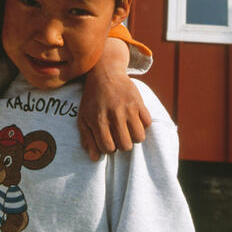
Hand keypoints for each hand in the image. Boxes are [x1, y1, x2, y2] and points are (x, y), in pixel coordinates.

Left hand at [78, 37, 151, 160]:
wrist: (105, 72)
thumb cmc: (92, 98)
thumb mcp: (83, 117)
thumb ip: (87, 138)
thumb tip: (95, 158)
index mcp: (98, 120)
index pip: (108, 148)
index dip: (109, 148)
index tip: (108, 141)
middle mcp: (114, 115)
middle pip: (126, 145)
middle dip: (123, 144)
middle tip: (119, 135)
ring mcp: (128, 108)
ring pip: (140, 137)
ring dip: (134, 136)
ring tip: (128, 129)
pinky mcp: (139, 102)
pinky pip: (148, 123)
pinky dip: (143, 124)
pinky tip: (135, 119)